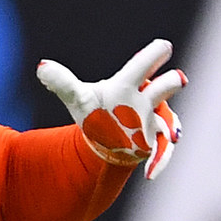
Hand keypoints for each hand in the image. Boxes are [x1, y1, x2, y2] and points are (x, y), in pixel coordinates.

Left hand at [38, 41, 183, 174]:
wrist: (104, 136)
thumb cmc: (95, 110)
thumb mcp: (78, 98)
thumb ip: (62, 83)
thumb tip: (41, 68)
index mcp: (129, 84)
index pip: (142, 66)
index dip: (153, 55)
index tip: (164, 47)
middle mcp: (145, 99)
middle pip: (163, 87)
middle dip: (171, 83)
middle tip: (179, 78)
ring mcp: (153, 121)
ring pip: (168, 122)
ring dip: (172, 128)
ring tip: (175, 136)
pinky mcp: (155, 141)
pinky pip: (163, 149)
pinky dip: (160, 160)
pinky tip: (150, 174)